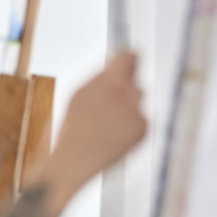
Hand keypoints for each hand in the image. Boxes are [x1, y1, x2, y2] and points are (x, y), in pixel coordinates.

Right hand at [47, 51, 146, 196]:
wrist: (75, 159)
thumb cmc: (73, 127)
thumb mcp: (81, 94)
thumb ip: (101, 78)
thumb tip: (117, 66)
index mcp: (110, 81)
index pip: (130, 57)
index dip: (128, 60)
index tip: (128, 63)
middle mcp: (127, 94)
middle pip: (136, 81)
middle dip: (126, 88)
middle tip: (110, 103)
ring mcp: (137, 112)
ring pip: (138, 100)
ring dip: (128, 107)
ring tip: (106, 123)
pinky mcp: (143, 129)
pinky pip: (141, 119)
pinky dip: (130, 126)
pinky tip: (113, 136)